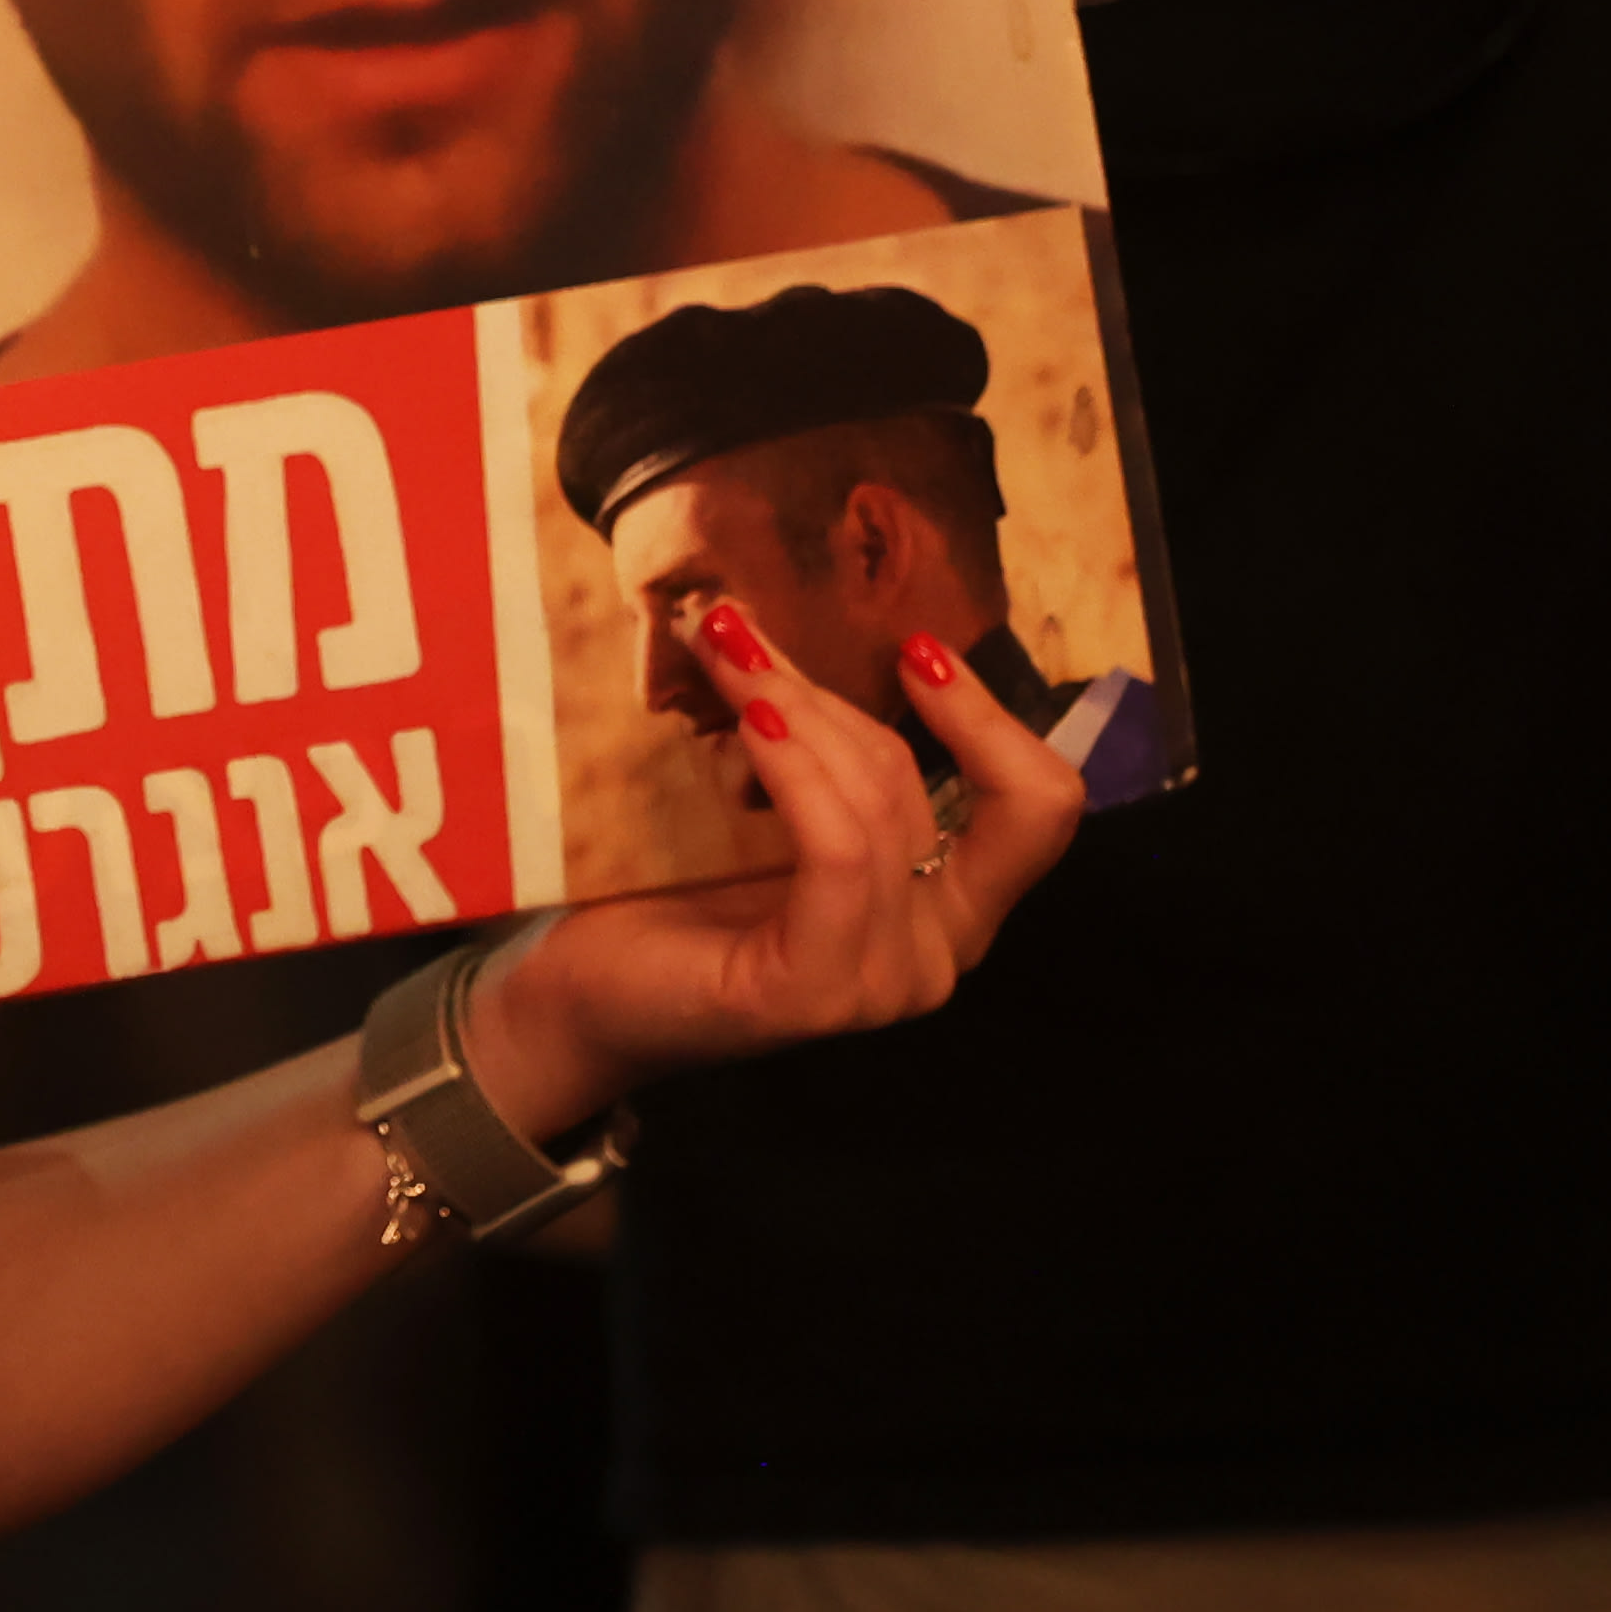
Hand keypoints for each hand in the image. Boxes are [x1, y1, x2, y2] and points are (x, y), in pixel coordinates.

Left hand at [464, 602, 1088, 1137]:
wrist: (574, 991)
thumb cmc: (666, 892)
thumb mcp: (766, 800)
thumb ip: (817, 745)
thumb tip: (787, 620)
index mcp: (945, 904)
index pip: (1036, 807)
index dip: (996, 720)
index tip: (916, 648)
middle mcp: (936, 951)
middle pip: (948, 790)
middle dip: (858, 697)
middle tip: (744, 630)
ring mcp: (886, 980)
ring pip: (881, 807)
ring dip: (796, 710)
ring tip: (719, 649)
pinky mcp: (821, 992)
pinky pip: (840, 852)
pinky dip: (799, 771)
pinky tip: (748, 723)